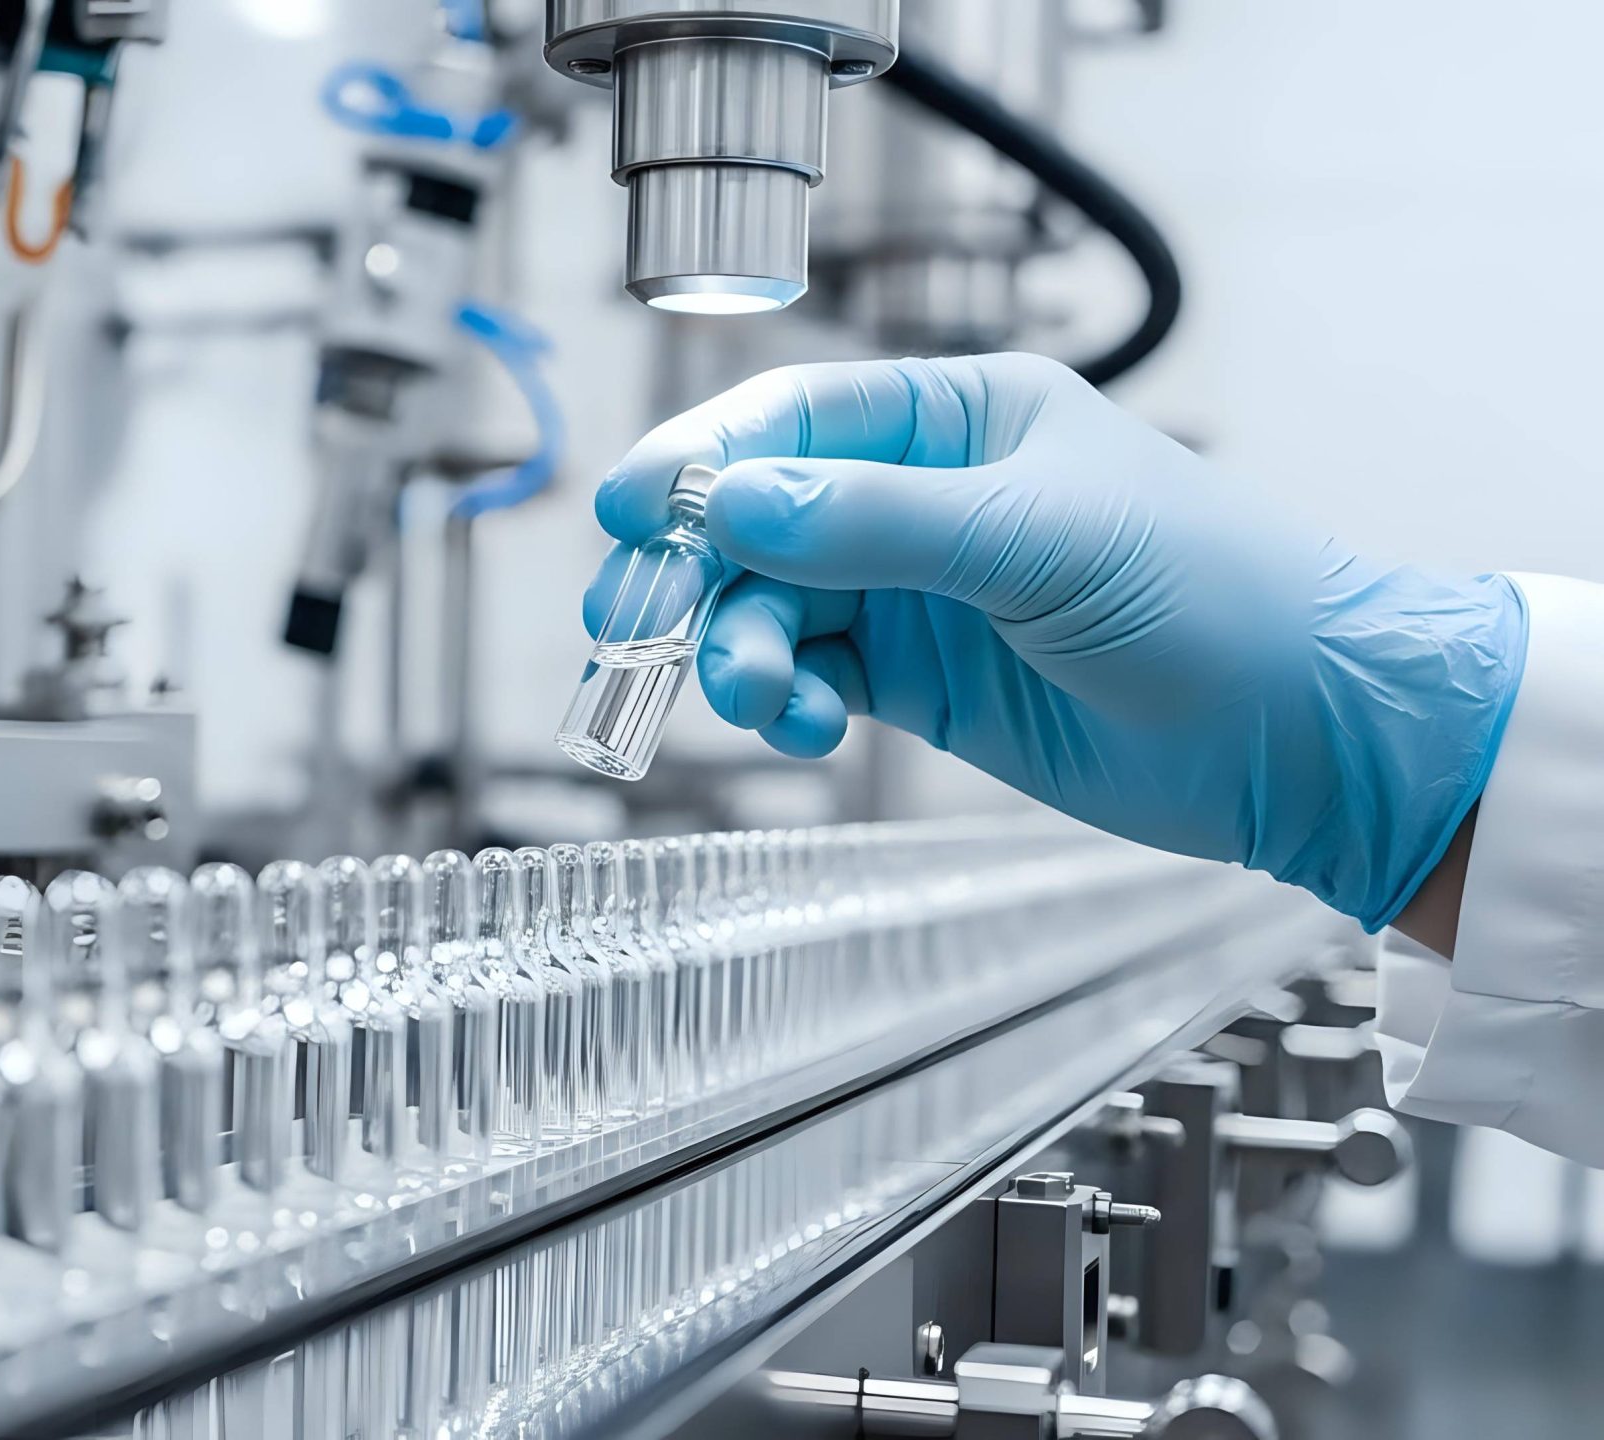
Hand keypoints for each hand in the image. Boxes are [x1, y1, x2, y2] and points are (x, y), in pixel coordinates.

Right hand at [585, 353, 1523, 929]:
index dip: (697, 458)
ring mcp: (914, 589)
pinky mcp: (917, 680)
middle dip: (692, 571)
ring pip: (767, 605)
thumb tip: (727, 501)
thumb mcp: (1039, 541)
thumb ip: (874, 521)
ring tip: (757, 699)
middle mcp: (921, 493)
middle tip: (638, 626)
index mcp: (959, 416)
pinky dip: (781, 702)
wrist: (1306, 738)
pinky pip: (804, 675)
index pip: (791, 416)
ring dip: (735, 651)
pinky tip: (803, 727)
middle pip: (752, 517)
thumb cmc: (1213, 598)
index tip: (628, 512)